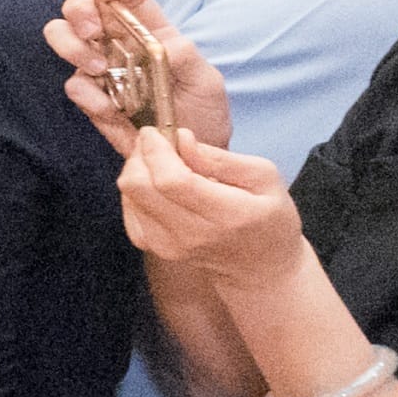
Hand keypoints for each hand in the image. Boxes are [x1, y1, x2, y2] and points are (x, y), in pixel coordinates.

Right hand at [46, 0, 228, 155]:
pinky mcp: (91, 99)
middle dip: (78, 10)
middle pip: (83, 7)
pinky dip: (86, 94)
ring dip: (72, 46)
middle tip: (91, 32)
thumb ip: (188, 57)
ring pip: (64, 37)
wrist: (190, 158)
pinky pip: (75, 86)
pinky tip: (109, 108)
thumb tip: (163, 45)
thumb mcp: (208, 82)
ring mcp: (100, 70)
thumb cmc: (204, 115)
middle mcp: (118, 44)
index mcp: (149, 30)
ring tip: (99, 68)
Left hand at [116, 124, 310, 286]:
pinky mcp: (153, 248)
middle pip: (139, 187)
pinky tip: (158, 185)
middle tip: (158, 141)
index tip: (156, 131)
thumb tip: (181, 138)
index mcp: (226, 215)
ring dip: (138, 169)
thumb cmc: (268, 215)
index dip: (156, 150)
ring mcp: (168, 245)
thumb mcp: (264, 177)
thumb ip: (220, 158)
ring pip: (129, 195)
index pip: (171, 181)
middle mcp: (192, 234)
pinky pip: (129, 208)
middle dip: (142, 154)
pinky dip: (136, 189)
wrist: (260, 265)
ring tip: (163, 162)